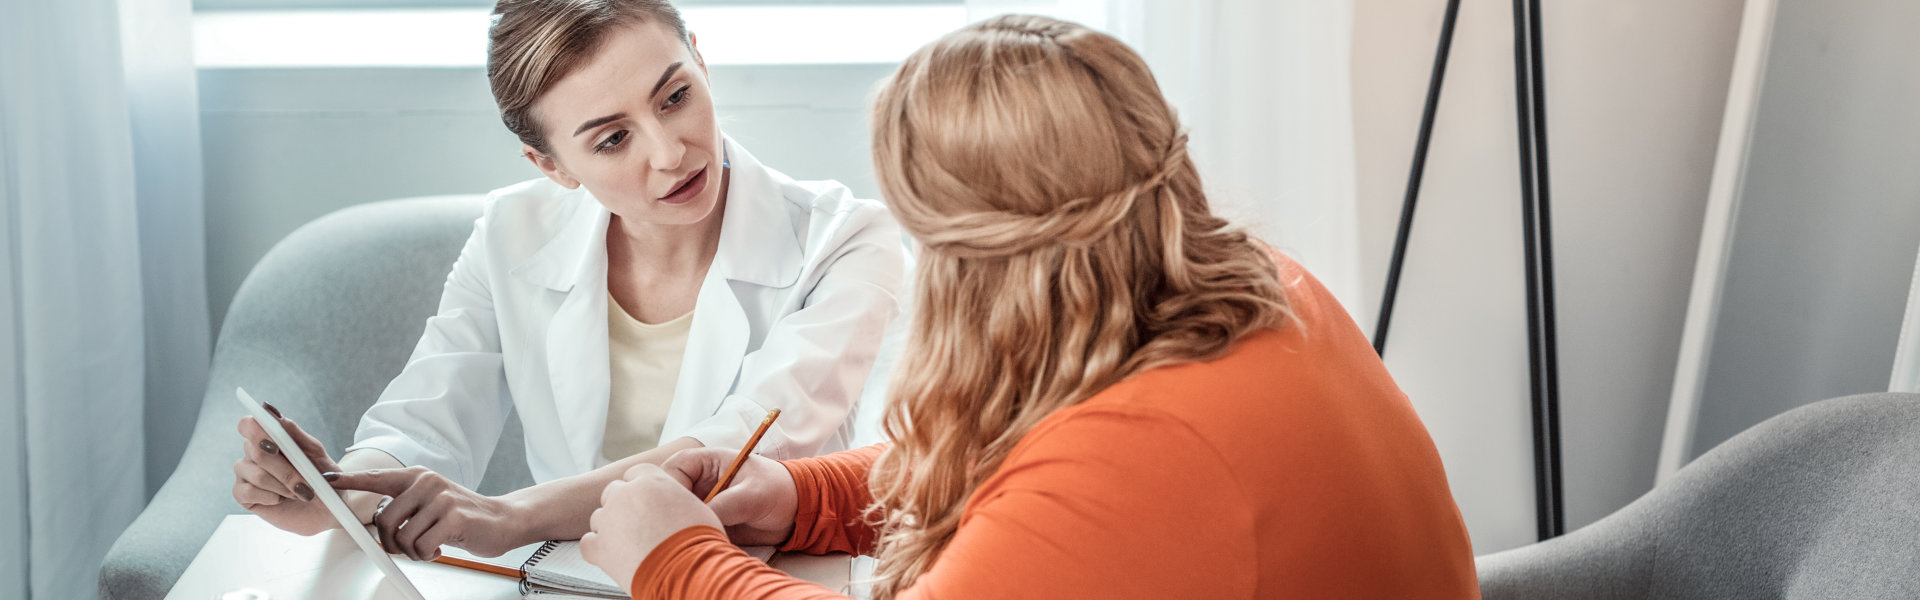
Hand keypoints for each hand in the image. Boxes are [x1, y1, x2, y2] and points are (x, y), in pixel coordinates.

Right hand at [233, 403, 341, 535]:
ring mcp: (245, 473)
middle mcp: (252, 452)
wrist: (328, 507)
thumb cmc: (322, 477)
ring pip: (257, 475)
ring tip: (299, 493)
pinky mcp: (242, 494)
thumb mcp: (316, 454)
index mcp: (269, 437)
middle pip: (256, 452)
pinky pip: (247, 492)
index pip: (248, 425)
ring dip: (283, 486)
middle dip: (286, 471)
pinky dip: (271, 497)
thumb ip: (295, 434)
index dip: (258, 433)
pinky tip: (281, 499)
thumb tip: (274, 414)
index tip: (276, 446)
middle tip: (306, 485)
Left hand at [326, 467, 524, 559]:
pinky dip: (426, 555)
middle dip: (391, 543)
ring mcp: (441, 498)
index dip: (350, 480)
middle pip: (384, 520)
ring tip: (427, 548)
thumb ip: (405, 504)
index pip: (377, 478)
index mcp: (417, 477)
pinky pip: (421, 546)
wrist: (502, 520)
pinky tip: (439, 550)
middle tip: (406, 548)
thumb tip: (378, 519)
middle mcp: (427, 483)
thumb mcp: (430, 502)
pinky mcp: (453, 517)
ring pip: (402, 537)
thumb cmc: (462, 515)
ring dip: (411, 552)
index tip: (329, 480)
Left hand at [581, 463, 723, 594]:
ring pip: (600, 517)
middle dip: (623, 506)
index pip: (635, 474)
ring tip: (631, 544)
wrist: (688, 569)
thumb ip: (675, 498)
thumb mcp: (695, 506)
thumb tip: (674, 506)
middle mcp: (624, 494)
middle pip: (614, 492)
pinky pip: (589, 542)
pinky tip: (615, 555)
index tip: (646, 501)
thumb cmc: (698, 541)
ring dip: (612, 527)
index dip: (640, 488)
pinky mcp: (598, 547)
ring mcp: (608, 520)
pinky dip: (599, 549)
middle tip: (640, 524)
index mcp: (650, 479)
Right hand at [661, 448, 797, 545]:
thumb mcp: (753, 494)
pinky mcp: (708, 521)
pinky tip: (706, 542)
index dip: (671, 485)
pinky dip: (694, 537)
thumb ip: (726, 503)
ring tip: (702, 535)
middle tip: (689, 525)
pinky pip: (692, 530)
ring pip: (679, 514)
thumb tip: (700, 517)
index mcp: (709, 462)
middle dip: (673, 509)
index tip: (679, 506)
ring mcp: (703, 502)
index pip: (675, 467)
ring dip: (685, 525)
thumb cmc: (779, 491)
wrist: (797, 511)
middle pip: (670, 492)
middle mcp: (701, 482)